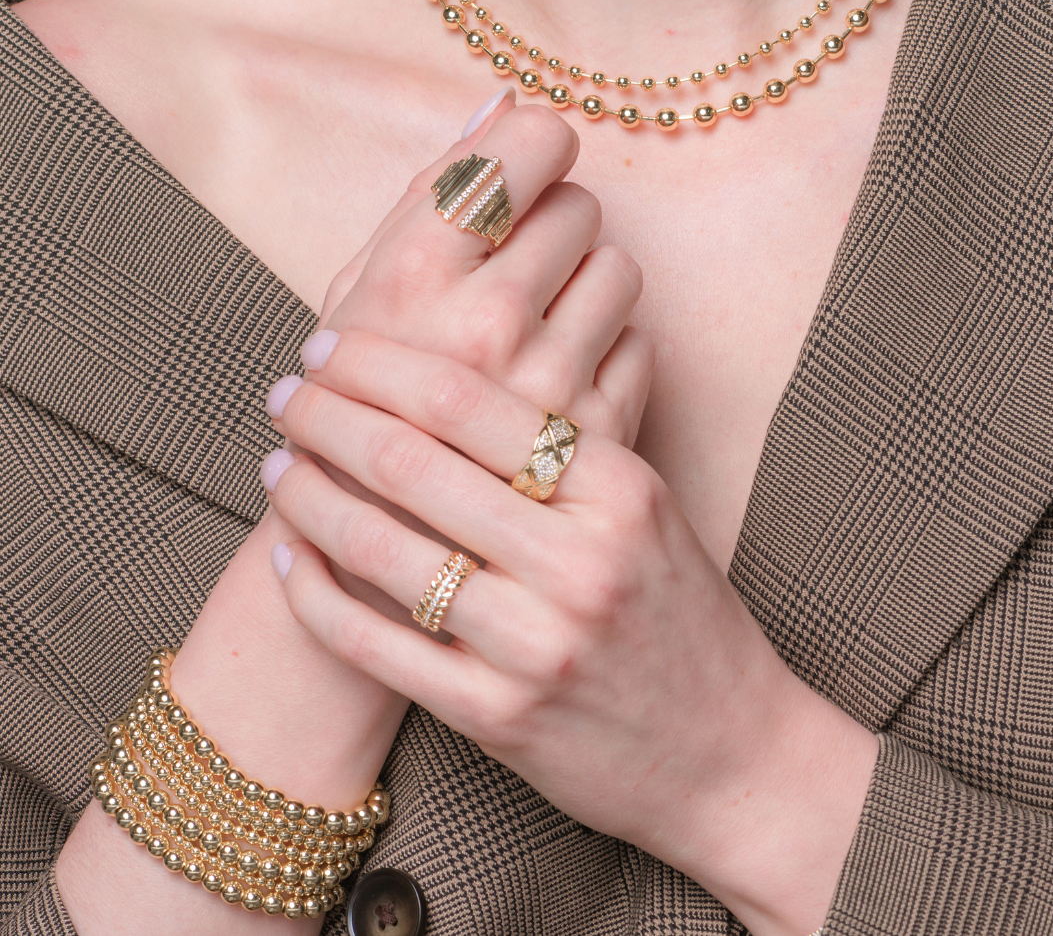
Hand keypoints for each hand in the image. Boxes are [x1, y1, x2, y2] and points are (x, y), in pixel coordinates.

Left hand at [264, 333, 876, 935]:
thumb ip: (557, 444)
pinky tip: (288, 558)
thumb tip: (436, 372)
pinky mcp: (497, 718)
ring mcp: (535, 644)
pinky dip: (317, 595)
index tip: (327, 347)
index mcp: (617, 487)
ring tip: (276, 466)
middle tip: (284, 395)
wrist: (729, 752)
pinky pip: (379, 644)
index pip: (467, 399)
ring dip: (309, 497)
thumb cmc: (675, 611)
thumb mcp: (642, 505)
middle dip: (327, 417)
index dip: (377, 364)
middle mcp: (578, 559)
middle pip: (413, 462)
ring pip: (384, 549)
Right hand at [269, 103, 651, 620]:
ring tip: (539, 319)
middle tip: (516, 261)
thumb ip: (426, 197)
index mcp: (413, 278)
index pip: (527, 147)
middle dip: (552, 221)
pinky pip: (641, 340)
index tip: (522, 169)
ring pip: (620, 268)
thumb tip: (500, 104)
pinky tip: (560, 377)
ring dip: (587, 281)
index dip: (533, 147)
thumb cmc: (353, 409)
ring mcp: (550, 387)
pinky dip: (609, 347)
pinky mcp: (599, 439)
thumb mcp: (359, 297)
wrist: (379, 561)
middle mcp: (486, 325)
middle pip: (579, 205)